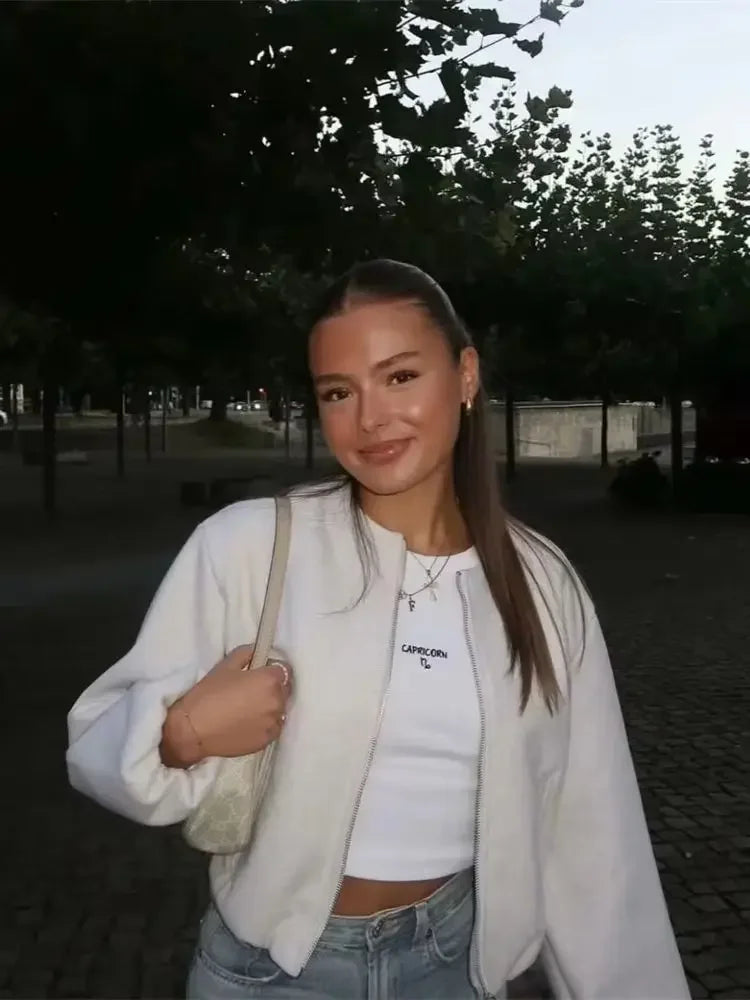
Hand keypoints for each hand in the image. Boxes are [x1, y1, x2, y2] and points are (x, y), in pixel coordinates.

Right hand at [160, 645, 291, 767]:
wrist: (193, 730)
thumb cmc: (208, 694)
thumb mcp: (226, 665)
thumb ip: (247, 653)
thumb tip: (258, 652)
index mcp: (269, 680)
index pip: (284, 669)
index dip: (271, 669)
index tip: (260, 672)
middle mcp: (277, 701)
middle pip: (284, 689)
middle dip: (273, 687)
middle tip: (252, 690)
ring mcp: (274, 722)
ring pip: (280, 709)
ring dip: (270, 706)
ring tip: (249, 708)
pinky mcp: (267, 739)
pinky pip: (274, 726)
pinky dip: (266, 723)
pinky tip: (249, 722)